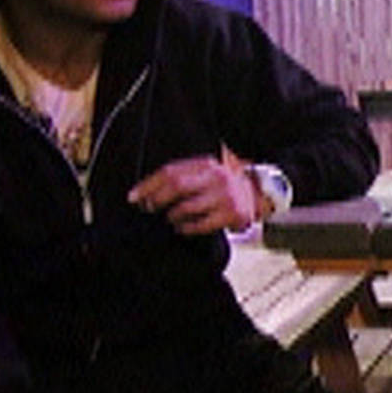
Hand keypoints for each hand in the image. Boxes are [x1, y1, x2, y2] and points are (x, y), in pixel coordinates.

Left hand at [127, 155, 258, 234]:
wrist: (257, 194)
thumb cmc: (223, 186)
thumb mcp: (203, 174)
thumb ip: (180, 178)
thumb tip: (145, 193)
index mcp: (204, 164)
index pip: (170, 171)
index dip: (148, 184)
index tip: (134, 197)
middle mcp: (215, 176)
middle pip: (176, 185)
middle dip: (156, 199)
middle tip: (149, 208)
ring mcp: (224, 195)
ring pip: (186, 207)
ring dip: (172, 216)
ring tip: (170, 219)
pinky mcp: (231, 214)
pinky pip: (200, 224)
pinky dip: (186, 228)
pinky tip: (182, 228)